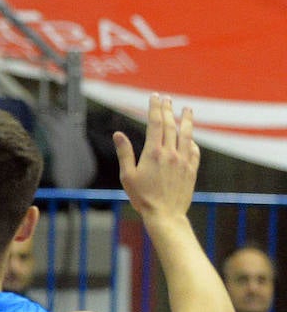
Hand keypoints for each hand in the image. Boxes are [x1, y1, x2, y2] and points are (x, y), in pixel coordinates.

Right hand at [113, 93, 199, 222]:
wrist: (165, 215)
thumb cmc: (143, 198)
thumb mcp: (128, 176)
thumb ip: (125, 153)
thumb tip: (118, 135)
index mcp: (153, 152)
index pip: (155, 123)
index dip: (155, 108)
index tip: (155, 97)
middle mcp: (170, 153)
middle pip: (170, 125)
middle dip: (168, 110)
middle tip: (167, 99)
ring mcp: (183, 161)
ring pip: (186, 134)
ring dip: (186, 120)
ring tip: (187, 109)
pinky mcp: (191, 170)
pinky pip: (194, 151)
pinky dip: (192, 141)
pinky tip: (191, 138)